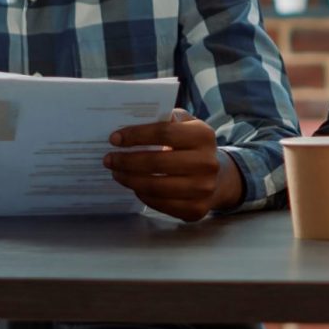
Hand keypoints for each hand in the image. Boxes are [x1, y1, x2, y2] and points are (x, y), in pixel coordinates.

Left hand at [104, 109, 238, 221]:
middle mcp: (207, 163)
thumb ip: (166, 119)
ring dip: (130, 179)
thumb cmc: (193, 147)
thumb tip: (133, 119)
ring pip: (155, 186)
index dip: (136, 136)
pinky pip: (160, 204)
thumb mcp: (187, 126)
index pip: (164, 133)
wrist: (219, 178)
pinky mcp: (196, 209)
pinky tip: (135, 186)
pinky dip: (142, 195)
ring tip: (117, 173)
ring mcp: (203, 188)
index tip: (114, 139)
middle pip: (156, 162)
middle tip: (109, 159)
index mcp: (204, 136)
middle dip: (127, 161)